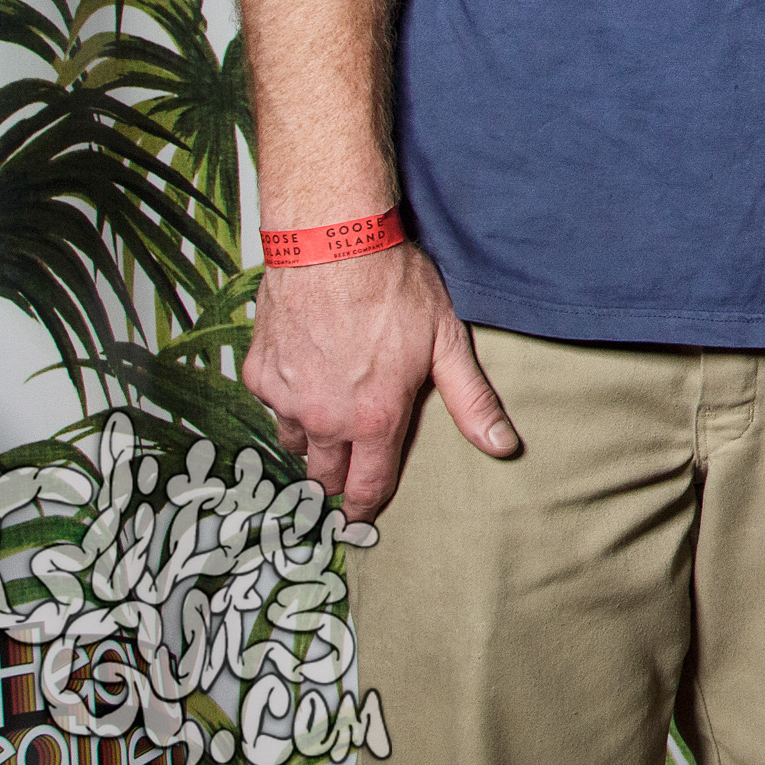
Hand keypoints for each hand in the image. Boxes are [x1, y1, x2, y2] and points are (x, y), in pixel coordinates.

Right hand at [240, 242, 516, 519]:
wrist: (332, 244)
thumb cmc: (396, 289)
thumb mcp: (447, 343)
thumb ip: (472, 402)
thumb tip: (504, 447)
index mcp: (374, 420)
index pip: (368, 486)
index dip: (366, 507)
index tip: (361, 520)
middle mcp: (324, 419)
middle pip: (324, 473)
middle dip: (337, 476)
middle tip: (348, 469)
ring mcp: (285, 398)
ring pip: (294, 440)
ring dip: (312, 437)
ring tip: (331, 418)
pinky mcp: (259, 373)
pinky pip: (273, 403)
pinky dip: (289, 396)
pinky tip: (308, 372)